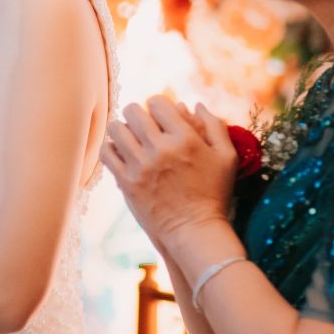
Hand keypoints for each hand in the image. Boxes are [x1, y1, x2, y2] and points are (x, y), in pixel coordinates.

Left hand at [101, 96, 234, 242]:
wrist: (195, 231)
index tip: (161, 116)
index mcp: (185, 139)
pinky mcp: (127, 182)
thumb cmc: (214, 194)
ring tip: (131, 138)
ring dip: (123, 129)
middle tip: (144, 125)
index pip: (157, 102)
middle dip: (138, 114)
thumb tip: (194, 103)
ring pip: (116, 129)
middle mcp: (160, 149)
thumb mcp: (226, 158)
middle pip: (133, 111)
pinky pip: (107, 152)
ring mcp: (141, 166)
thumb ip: (214, 126)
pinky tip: (122, 153)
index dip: (158, 105)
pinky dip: (111, 148)